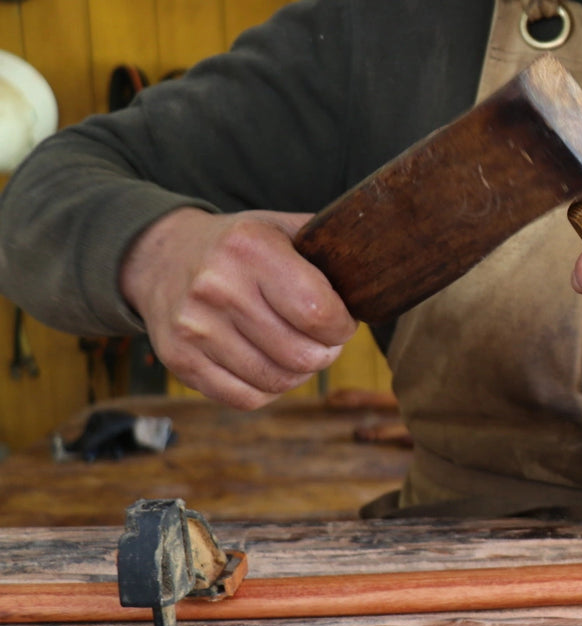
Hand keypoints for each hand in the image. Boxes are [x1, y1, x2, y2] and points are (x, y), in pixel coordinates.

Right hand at [119, 208, 356, 408]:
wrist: (159, 258)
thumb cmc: (238, 247)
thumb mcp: (279, 227)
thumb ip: (326, 246)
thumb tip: (378, 270)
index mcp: (250, 249)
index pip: (317, 311)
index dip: (342, 327)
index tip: (343, 322)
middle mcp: (217, 288)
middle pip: (301, 354)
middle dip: (327, 353)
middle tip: (326, 342)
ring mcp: (194, 327)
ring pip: (276, 381)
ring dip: (301, 374)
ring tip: (301, 353)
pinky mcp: (179, 360)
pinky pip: (245, 398)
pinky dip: (269, 391)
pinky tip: (272, 367)